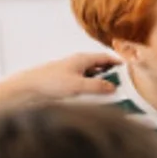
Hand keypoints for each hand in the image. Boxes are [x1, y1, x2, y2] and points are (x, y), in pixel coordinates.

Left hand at [0, 51, 119, 109]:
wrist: (27, 89)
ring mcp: (71, 73)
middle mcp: (77, 64)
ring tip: (110, 95)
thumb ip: (98, 86)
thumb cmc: (49, 82)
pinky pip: (84, 85)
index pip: (106, 58)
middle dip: (111, 76)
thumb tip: (113, 87)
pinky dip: (91, 90)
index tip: (129, 70)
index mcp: (82, 59)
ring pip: (92, 77)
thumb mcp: (79, 85)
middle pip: (100, 67)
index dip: (118, 63)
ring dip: (100, 84)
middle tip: (123, 86)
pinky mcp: (65, 83)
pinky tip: (93, 100)